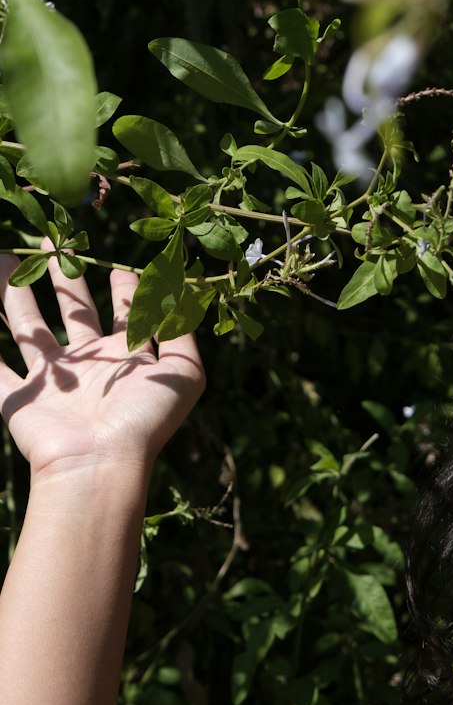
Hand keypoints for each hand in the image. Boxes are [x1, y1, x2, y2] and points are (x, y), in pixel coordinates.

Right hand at [0, 249, 204, 479]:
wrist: (99, 462)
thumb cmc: (143, 419)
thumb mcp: (183, 374)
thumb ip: (182, 333)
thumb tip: (181, 293)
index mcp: (124, 359)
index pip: (124, 316)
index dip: (125, 292)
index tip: (118, 268)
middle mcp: (88, 367)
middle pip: (71, 312)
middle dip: (61, 279)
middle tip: (49, 243)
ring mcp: (52, 382)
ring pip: (27, 327)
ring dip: (13, 293)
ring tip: (4, 259)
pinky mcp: (20, 397)